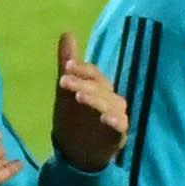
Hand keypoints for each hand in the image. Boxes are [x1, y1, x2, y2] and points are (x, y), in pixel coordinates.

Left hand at [50, 31, 129, 170]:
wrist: (76, 152)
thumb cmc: (74, 118)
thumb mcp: (66, 91)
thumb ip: (68, 63)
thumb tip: (67, 33)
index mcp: (100, 87)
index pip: (94, 74)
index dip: (82, 69)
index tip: (66, 66)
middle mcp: (111, 99)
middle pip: (101, 88)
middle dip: (83, 83)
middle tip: (63, 81)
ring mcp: (116, 117)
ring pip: (110, 105)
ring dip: (96, 100)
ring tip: (79, 96)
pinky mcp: (118, 136)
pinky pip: (120, 126)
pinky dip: (115, 122)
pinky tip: (105, 118)